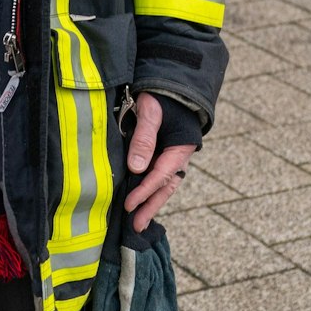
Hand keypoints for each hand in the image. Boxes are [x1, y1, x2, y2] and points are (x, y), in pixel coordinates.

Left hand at [123, 92, 196, 231]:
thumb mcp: (152, 111)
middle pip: (165, 187)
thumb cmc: (161, 95)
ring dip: (151, 202)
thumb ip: (145, 138)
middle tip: (137, 226)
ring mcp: (172, 157)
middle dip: (151, 207)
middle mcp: (179, 156)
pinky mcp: (164, 154)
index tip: (130, 205)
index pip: (161, 175)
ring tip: (138, 223)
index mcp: (181, 148)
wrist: (172, 84)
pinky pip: (159, 176)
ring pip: (163, 185)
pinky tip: (140, 201)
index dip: (145, 191)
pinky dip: (150, 190)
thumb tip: (136, 168)